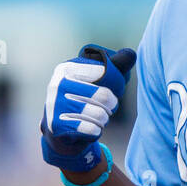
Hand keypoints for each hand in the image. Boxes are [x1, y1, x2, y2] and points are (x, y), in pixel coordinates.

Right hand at [40, 44, 135, 172]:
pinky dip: (97, 131)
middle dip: (112, 105)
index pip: (103, 73)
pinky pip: (92, 130)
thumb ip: (115, 65)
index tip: (110, 91)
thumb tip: (131, 54)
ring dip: (104, 120)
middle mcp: (57, 85)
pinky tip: (90, 128)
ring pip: (99, 115)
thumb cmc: (83, 99)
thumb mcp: (96, 79)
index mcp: (66, 69)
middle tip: (108, 108)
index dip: (115, 85)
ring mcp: (55, 106)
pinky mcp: (58, 127)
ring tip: (98, 118)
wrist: (59, 129)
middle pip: (104, 95)